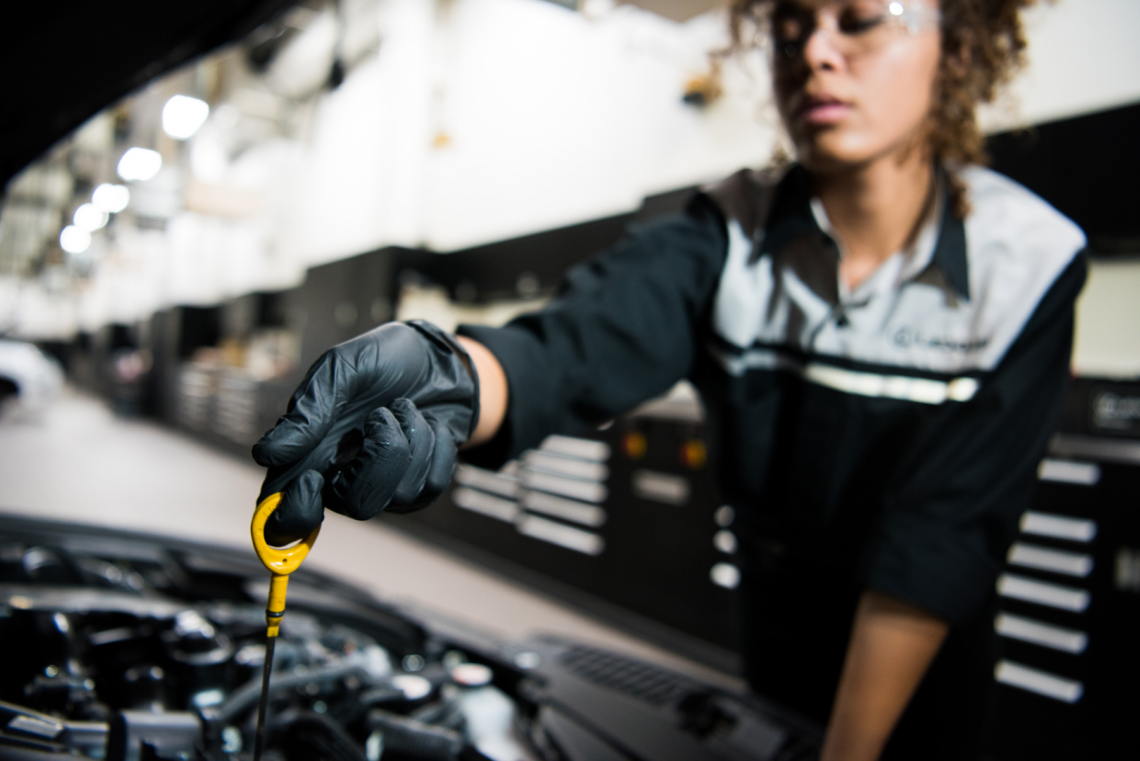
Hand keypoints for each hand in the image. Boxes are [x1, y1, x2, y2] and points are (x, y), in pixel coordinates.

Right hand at [252, 321, 477, 544]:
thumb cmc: (384, 359)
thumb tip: (266, 455)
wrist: (438, 357)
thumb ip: (309, 410)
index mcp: (309, 455)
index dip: (294, 515)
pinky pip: (432, 485)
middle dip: (378, 460)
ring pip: (402, 494)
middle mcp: (343, 478)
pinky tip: (428, 421)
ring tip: (403, 405)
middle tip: (380, 416)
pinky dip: (435, 444)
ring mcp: (384, 486)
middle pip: (356, 507)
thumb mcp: (342, 368)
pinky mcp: (420, 485)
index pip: (285, 518)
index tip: (312, 479)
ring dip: (411, 438)